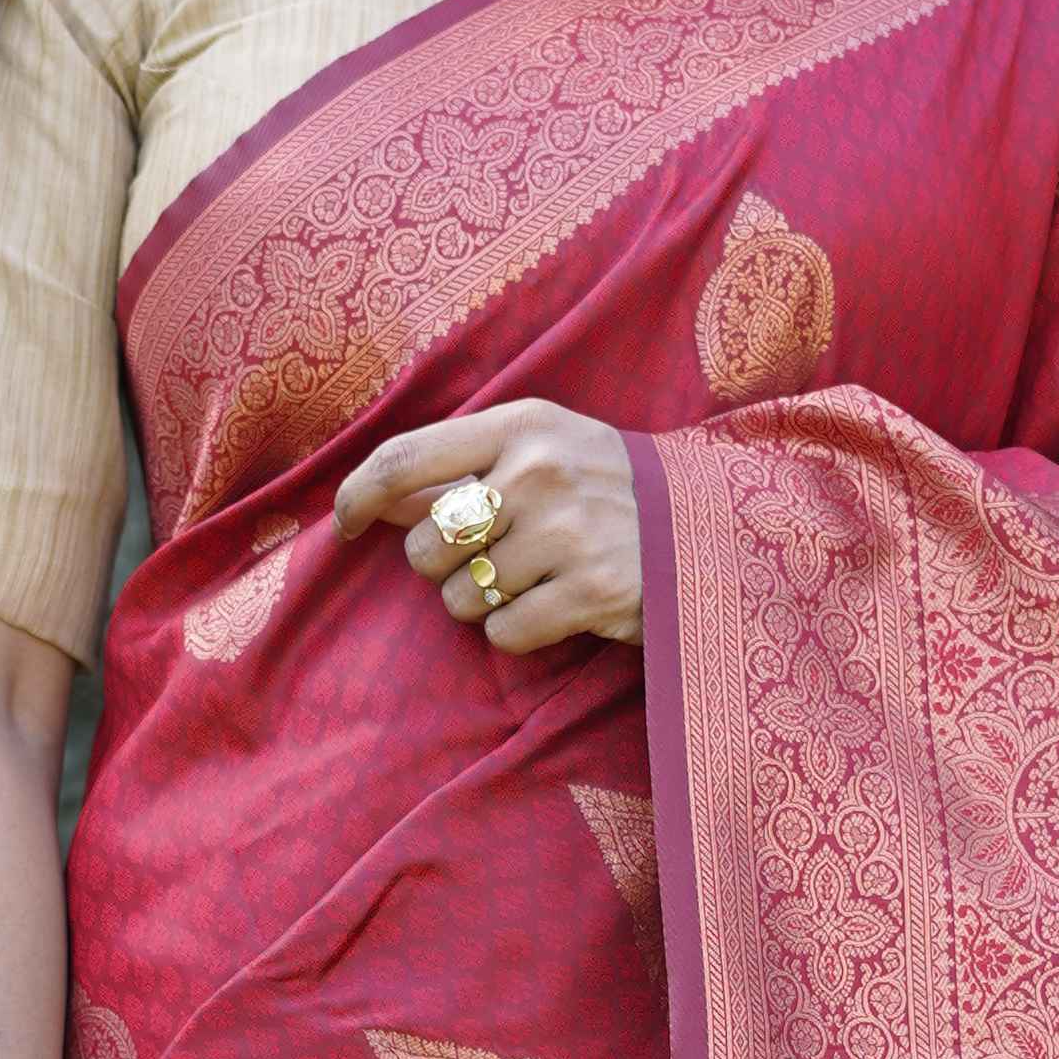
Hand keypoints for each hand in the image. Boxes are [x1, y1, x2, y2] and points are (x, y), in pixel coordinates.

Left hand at [335, 399, 641, 650]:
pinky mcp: (592, 591)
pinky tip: (557, 608)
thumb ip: (467, 466)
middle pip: (425, 545)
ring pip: (459, 597)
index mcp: (522, 425)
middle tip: (491, 559)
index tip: (344, 523)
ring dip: (481, 603)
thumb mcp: (547, 447)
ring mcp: (568, 533)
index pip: (404, 458)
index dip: (358, 495)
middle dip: (442, 567)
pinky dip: (518, 632)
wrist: (715, 525)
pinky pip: (503, 634)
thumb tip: (380, 502)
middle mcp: (540, 472)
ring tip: (533, 581)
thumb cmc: (612, 487)